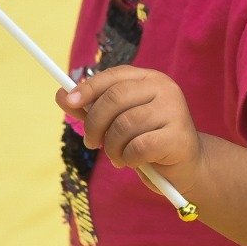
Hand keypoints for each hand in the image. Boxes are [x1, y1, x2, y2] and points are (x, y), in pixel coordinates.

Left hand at [56, 64, 203, 188]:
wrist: (185, 169)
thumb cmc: (148, 142)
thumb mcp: (117, 123)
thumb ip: (91, 109)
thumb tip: (61, 94)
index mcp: (150, 79)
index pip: (114, 76)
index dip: (89, 87)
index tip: (70, 102)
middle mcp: (165, 89)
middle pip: (116, 98)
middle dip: (95, 123)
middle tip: (92, 142)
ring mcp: (175, 111)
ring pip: (125, 125)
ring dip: (112, 147)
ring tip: (118, 156)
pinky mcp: (179, 137)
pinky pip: (138, 146)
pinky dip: (128, 158)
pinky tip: (134, 162)